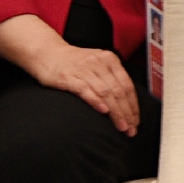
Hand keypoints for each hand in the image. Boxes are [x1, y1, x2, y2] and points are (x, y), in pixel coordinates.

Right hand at [0, 13, 138, 135]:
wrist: (47, 53)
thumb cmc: (74, 63)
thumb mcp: (97, 65)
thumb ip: (111, 79)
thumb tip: (127, 104)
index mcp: (110, 60)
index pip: (127, 85)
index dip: (133, 105)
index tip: (136, 121)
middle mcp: (99, 63)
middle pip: (118, 90)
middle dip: (127, 112)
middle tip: (131, 129)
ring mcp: (84, 69)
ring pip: (105, 92)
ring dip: (115, 112)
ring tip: (121, 126)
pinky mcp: (68, 77)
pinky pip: (85, 89)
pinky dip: (96, 101)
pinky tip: (103, 111)